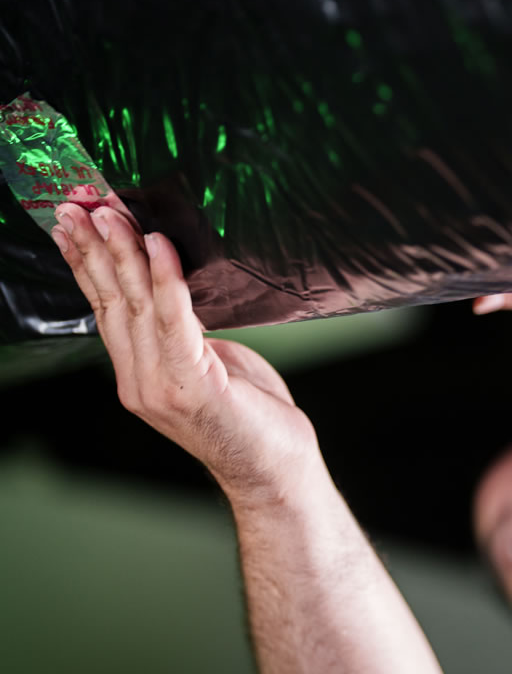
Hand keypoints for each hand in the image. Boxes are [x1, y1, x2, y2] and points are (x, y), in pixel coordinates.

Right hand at [51, 203, 320, 504]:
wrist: (276, 470)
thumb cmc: (252, 414)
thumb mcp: (211, 362)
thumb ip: (185, 332)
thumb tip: (176, 288)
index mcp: (139, 374)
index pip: (106, 309)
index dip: (87, 264)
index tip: (74, 223)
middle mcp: (139, 380)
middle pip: (111, 301)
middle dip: (94, 248)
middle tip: (79, 203)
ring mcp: (160, 386)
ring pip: (135, 306)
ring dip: (123, 254)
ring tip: (112, 213)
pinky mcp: (192, 385)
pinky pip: (176, 321)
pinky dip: (168, 280)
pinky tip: (160, 245)